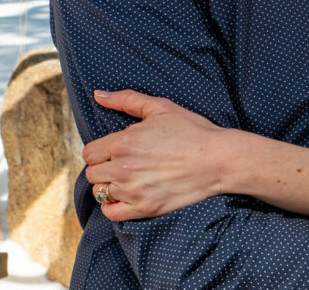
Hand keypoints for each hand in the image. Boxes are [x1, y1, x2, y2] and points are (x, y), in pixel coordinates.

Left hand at [83, 89, 228, 221]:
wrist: (218, 159)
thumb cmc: (192, 130)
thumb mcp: (161, 107)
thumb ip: (126, 99)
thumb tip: (98, 95)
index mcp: (124, 142)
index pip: (89, 153)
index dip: (101, 149)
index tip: (114, 149)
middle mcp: (123, 169)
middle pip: (92, 173)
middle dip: (104, 166)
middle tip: (123, 162)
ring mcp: (133, 191)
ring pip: (100, 192)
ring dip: (110, 185)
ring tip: (128, 177)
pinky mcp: (144, 209)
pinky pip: (111, 213)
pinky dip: (113, 206)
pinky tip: (126, 195)